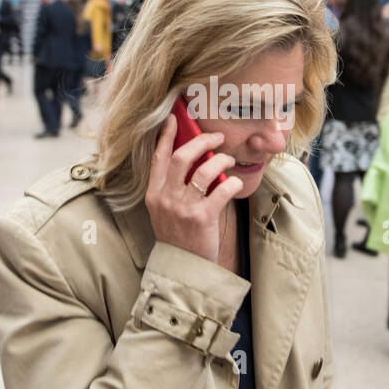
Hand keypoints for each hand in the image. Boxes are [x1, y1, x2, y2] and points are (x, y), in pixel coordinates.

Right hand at [145, 113, 241, 265]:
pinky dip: (231, 182)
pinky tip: (234, 183)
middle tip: (216, 137)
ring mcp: (183, 208)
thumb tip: (194, 160)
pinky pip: (221, 190)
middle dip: (202, 141)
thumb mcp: (165, 212)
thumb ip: (173, 189)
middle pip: (181, 156)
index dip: (166, 136)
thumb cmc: (179, 238)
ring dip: (220, 160)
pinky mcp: (202, 218)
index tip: (174, 119)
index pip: (158, 157)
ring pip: (204, 170)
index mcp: (153, 195)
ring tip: (227, 160)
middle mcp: (165, 199)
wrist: (183, 269)